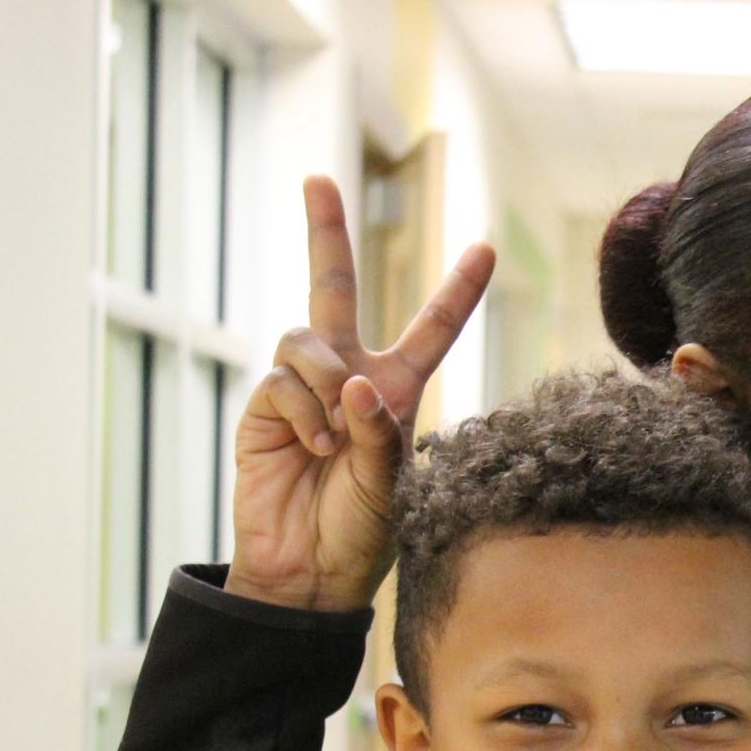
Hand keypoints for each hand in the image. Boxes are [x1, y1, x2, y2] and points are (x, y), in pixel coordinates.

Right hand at [228, 176, 493, 610]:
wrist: (309, 570)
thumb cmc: (363, 532)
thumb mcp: (392, 484)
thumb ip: (378, 432)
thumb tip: (352, 383)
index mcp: (396, 391)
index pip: (432, 330)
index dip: (458, 290)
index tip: (486, 247)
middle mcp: (348, 377)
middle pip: (335, 289)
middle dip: (325, 234)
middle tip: (318, 179)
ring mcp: (302, 388)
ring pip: (308, 338)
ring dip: (326, 381)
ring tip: (334, 440)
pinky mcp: (264, 407)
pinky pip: (284, 379)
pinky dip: (305, 410)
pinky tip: (315, 448)